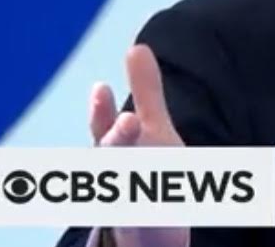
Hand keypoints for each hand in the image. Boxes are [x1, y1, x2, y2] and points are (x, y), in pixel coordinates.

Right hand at [88, 44, 187, 246]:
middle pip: (112, 157)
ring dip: (137, 173)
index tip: (101, 88)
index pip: (105, 127)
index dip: (102, 111)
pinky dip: (159, 208)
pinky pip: (153, 218)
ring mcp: (129, 203)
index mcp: (117, 149)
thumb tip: (137, 47)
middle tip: (129, 121)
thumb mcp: (151, 127)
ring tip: (150, 157)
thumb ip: (146, 92)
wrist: (149, 226)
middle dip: (118, 138)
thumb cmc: (147, 166)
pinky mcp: (147, 226)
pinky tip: (173, 200)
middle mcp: (116, 174)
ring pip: (129, 188)